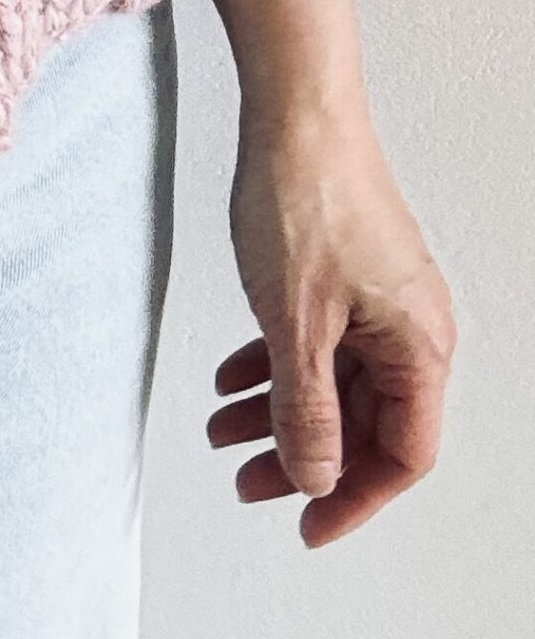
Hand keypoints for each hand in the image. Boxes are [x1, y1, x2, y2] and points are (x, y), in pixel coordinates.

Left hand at [213, 98, 455, 545]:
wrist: (295, 112)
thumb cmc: (303, 203)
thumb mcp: (294, 323)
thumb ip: (305, 409)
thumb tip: (315, 478)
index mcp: (419, 348)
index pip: (401, 453)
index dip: (353, 498)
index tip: (304, 527)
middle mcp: (410, 329)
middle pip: (363, 421)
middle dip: (302, 458)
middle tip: (242, 482)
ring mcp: (379, 300)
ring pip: (333, 381)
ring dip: (277, 412)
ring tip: (219, 432)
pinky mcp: (347, 275)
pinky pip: (317, 340)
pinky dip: (273, 364)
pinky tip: (228, 377)